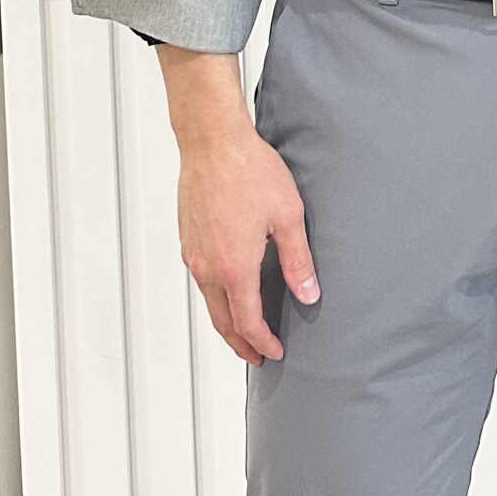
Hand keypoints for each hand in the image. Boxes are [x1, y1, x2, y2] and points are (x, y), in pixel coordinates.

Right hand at [164, 56, 317, 364]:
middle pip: (222, 322)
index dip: (262, 343)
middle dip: (241, 344)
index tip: (274, 352)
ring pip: (209, 303)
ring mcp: (194, 253)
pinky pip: (200, 281)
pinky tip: (228, 290)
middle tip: (257, 355)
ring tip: (244, 329)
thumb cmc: (249, 170)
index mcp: (234, 267)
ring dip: (226, 322)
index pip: (247, 323)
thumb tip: (309, 295)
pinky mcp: (187, 238)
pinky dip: (215, 298)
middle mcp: (208, 267)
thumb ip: (298, 260)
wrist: (212, 140)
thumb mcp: (287, 215)